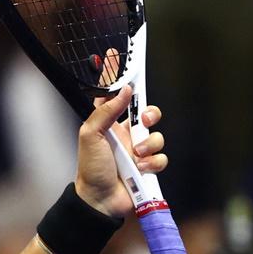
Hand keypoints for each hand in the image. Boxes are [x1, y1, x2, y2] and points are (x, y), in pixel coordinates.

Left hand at [73, 51, 166, 216]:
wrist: (100, 201)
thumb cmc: (90, 168)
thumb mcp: (91, 136)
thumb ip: (106, 112)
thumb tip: (124, 90)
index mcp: (107, 124)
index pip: (113, 94)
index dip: (115, 75)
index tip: (114, 53)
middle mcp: (124, 134)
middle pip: (146, 112)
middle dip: (150, 114)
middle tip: (144, 120)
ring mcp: (137, 150)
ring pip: (157, 136)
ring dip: (150, 145)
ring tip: (136, 156)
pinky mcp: (148, 166)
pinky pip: (162, 157)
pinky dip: (154, 162)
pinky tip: (141, 169)